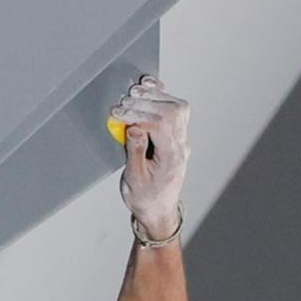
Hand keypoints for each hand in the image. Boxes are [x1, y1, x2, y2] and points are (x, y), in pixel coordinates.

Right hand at [112, 75, 189, 238]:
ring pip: (177, 107)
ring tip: (134, 92)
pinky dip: (162, 98)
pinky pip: (176, 111)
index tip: (118, 112)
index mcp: (171, 158)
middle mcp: (181, 146)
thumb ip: (135, 151)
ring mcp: (181, 140)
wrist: (158, 211)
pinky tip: (150, 90)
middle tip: (124, 101)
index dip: (138, 114)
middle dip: (145, 102)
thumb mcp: (134, 179)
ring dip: (155, 96)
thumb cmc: (145, 199)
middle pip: (171, 112)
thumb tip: (133, 127)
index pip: (159, 125)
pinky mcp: (177, 136)